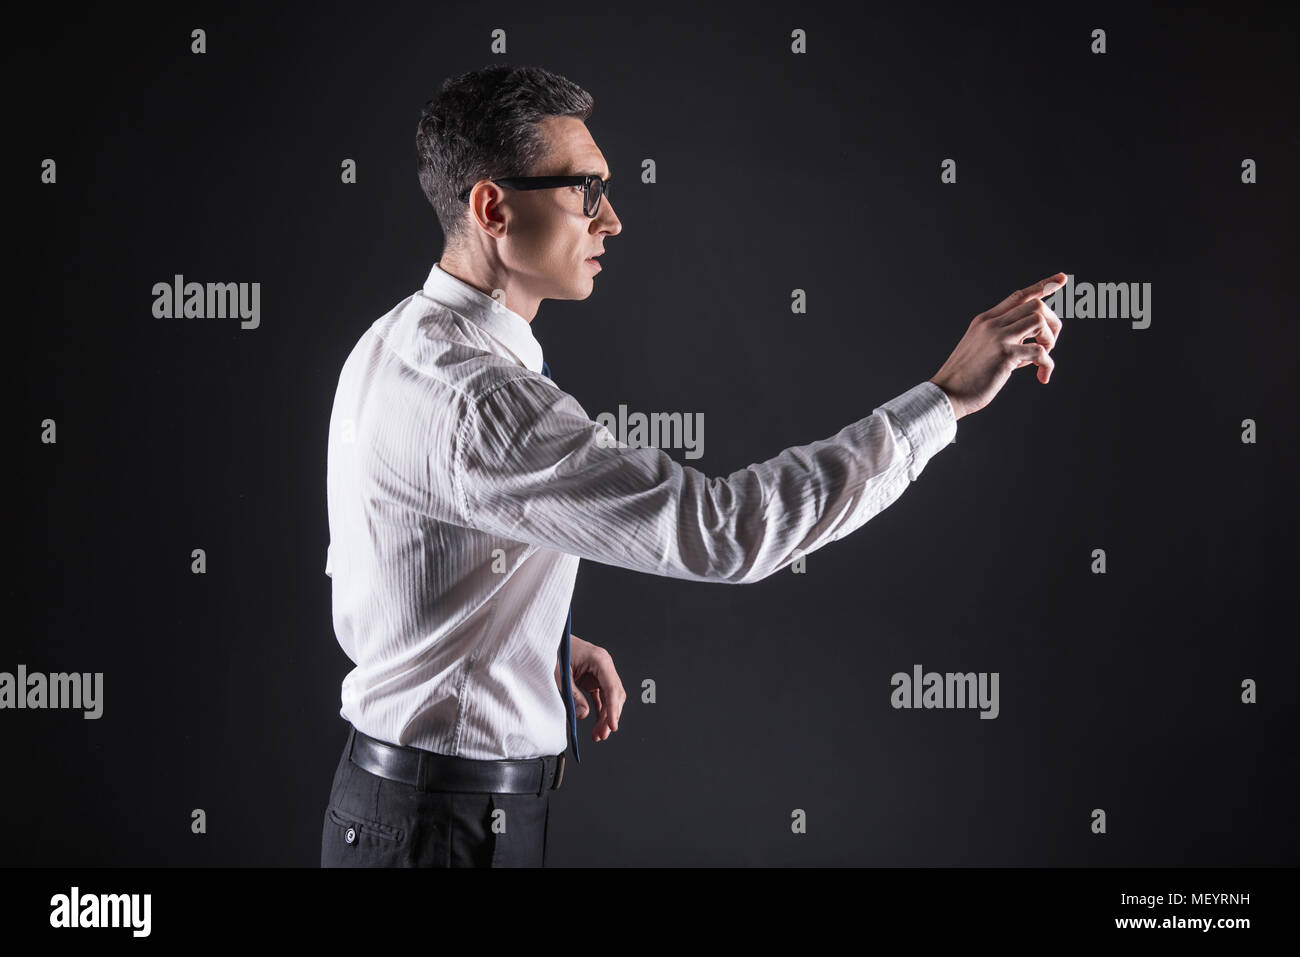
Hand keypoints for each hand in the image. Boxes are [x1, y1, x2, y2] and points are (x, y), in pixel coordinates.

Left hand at [554, 633, 626, 742]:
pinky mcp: (594, 678)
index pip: (612, 688)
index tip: (613, 725)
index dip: (614, 709)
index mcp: (600, 660)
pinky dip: (601, 711)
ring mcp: (600, 672)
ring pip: (610, 698)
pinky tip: (598, 725)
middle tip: (602, 735)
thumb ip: (573, 694)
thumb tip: (584, 715)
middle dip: (610, 716)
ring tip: (599, 734)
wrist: (549, 639)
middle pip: (615, 695)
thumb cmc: (554, 650)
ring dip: (606, 716)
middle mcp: (604, 665)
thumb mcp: (561, 674)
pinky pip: (602, 697)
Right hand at [929, 272, 1065, 418]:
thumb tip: (1032, 348)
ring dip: (1050, 339)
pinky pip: (1039, 351)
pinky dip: (1047, 364)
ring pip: (1038, 320)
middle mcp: (991, 324)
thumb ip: (1004, 343)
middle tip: (1049, 345)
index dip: (1042, 286)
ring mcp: (997, 337)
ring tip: (1043, 358)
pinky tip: (1042, 376)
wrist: (946, 394)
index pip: (1018, 296)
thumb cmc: (965, 379)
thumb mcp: (981, 351)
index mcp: (985, 321)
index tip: (1061, 279)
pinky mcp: (1004, 354)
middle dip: (1052, 323)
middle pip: (1035, 305)